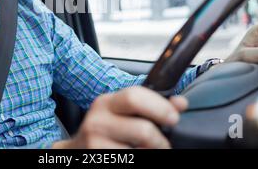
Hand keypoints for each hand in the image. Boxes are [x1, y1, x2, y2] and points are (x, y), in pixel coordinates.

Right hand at [52, 86, 187, 148]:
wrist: (76, 152)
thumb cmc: (105, 131)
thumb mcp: (123, 113)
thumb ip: (151, 106)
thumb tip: (180, 103)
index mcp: (106, 103)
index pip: (136, 96)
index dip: (160, 107)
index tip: (174, 117)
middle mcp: (97, 121)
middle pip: (143, 130)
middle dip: (159, 139)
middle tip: (163, 143)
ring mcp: (95, 144)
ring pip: (139, 152)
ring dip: (150, 154)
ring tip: (145, 152)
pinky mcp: (97, 159)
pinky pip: (131, 161)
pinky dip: (138, 160)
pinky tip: (131, 155)